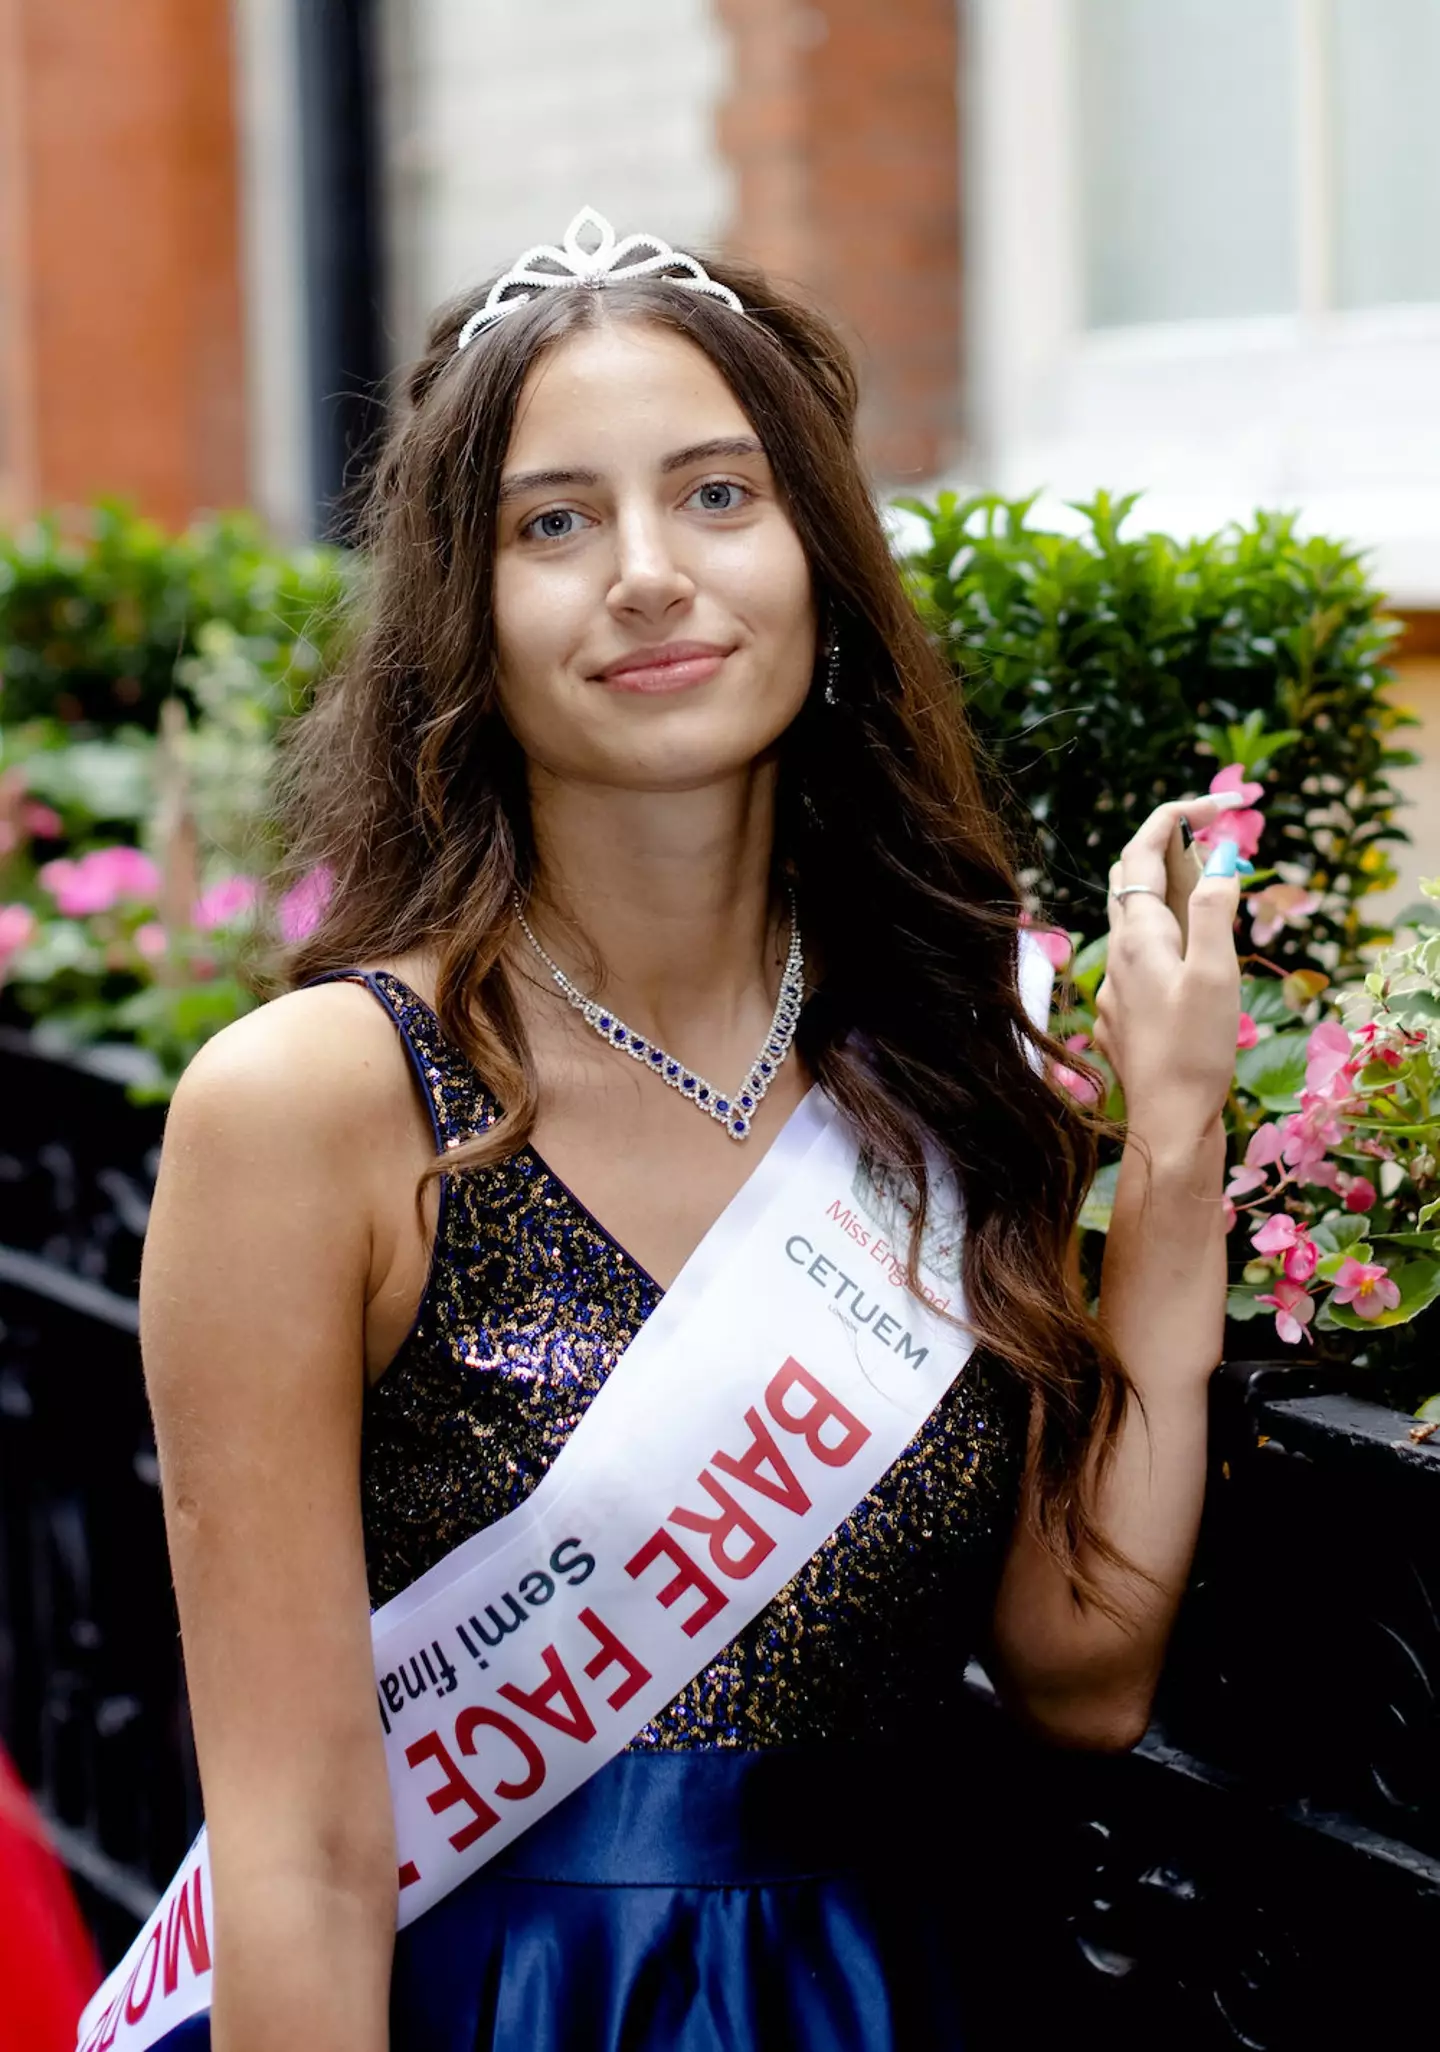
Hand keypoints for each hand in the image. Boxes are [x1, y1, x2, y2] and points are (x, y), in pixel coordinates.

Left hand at [1091, 796, 1242, 1155]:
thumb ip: (1215, 911)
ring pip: (1133, 921)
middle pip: (1132, 880)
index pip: (1143, 851)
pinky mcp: (1120, 1017)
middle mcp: (1116, 955)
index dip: (1176, 815)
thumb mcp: (1217, 973)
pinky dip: (1165, 940)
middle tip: (1218, 843)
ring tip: (1212, 895)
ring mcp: (1113, 988)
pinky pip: (1137, 961)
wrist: (1167, 1123)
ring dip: (1168, 896)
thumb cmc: (1196, 1051)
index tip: (1219, 803)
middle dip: (1171, 849)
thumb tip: (1219, 858)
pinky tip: (1191, 963)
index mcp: (1139, 936)